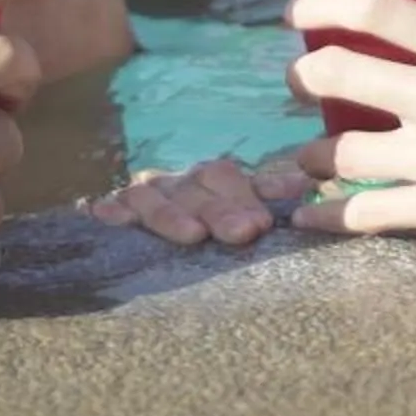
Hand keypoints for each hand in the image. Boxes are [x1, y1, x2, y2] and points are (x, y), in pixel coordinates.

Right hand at [88, 156, 312, 246]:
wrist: (144, 237)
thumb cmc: (212, 231)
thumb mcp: (240, 212)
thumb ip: (266, 197)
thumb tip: (307, 184)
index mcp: (212, 183)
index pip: (229, 178)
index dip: (246, 196)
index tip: (265, 223)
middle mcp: (180, 183)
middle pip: (198, 187)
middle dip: (222, 210)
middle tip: (245, 232)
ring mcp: (146, 194)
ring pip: (156, 197)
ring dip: (174, 215)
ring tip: (193, 235)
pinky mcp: (114, 208)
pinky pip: (113, 206)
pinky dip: (114, 209)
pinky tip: (108, 215)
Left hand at [283, 0, 415, 272]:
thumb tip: (402, 45)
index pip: (373, 7)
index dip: (320, 2)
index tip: (295, 12)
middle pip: (336, 73)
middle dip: (300, 78)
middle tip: (296, 84)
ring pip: (337, 152)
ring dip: (310, 157)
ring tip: (308, 161)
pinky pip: (361, 215)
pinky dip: (326, 219)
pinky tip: (310, 219)